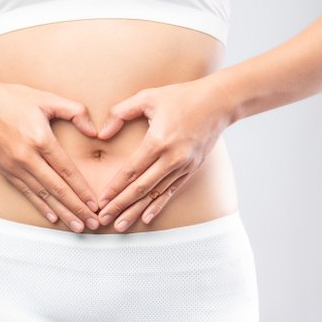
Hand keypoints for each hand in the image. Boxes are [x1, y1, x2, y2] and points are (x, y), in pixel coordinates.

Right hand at [0, 82, 101, 231]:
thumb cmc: (14, 99)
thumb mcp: (47, 98)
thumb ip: (75, 111)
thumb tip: (94, 132)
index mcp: (41, 139)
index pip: (66, 170)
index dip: (82, 190)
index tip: (95, 204)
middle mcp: (27, 157)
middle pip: (57, 189)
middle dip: (77, 208)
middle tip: (93, 223)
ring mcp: (15, 166)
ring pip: (43, 195)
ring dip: (62, 213)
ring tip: (77, 226)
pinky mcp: (5, 170)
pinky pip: (27, 192)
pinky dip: (41, 206)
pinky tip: (53, 217)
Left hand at [94, 77, 234, 231]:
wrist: (220, 101)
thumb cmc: (181, 96)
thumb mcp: (147, 97)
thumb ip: (120, 112)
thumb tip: (102, 134)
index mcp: (158, 141)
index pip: (131, 171)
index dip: (114, 188)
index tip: (101, 201)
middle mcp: (173, 158)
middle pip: (141, 188)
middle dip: (120, 206)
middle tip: (103, 219)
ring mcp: (184, 166)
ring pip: (155, 194)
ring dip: (136, 211)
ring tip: (120, 225)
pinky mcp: (192, 169)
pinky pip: (171, 191)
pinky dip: (158, 205)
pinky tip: (146, 218)